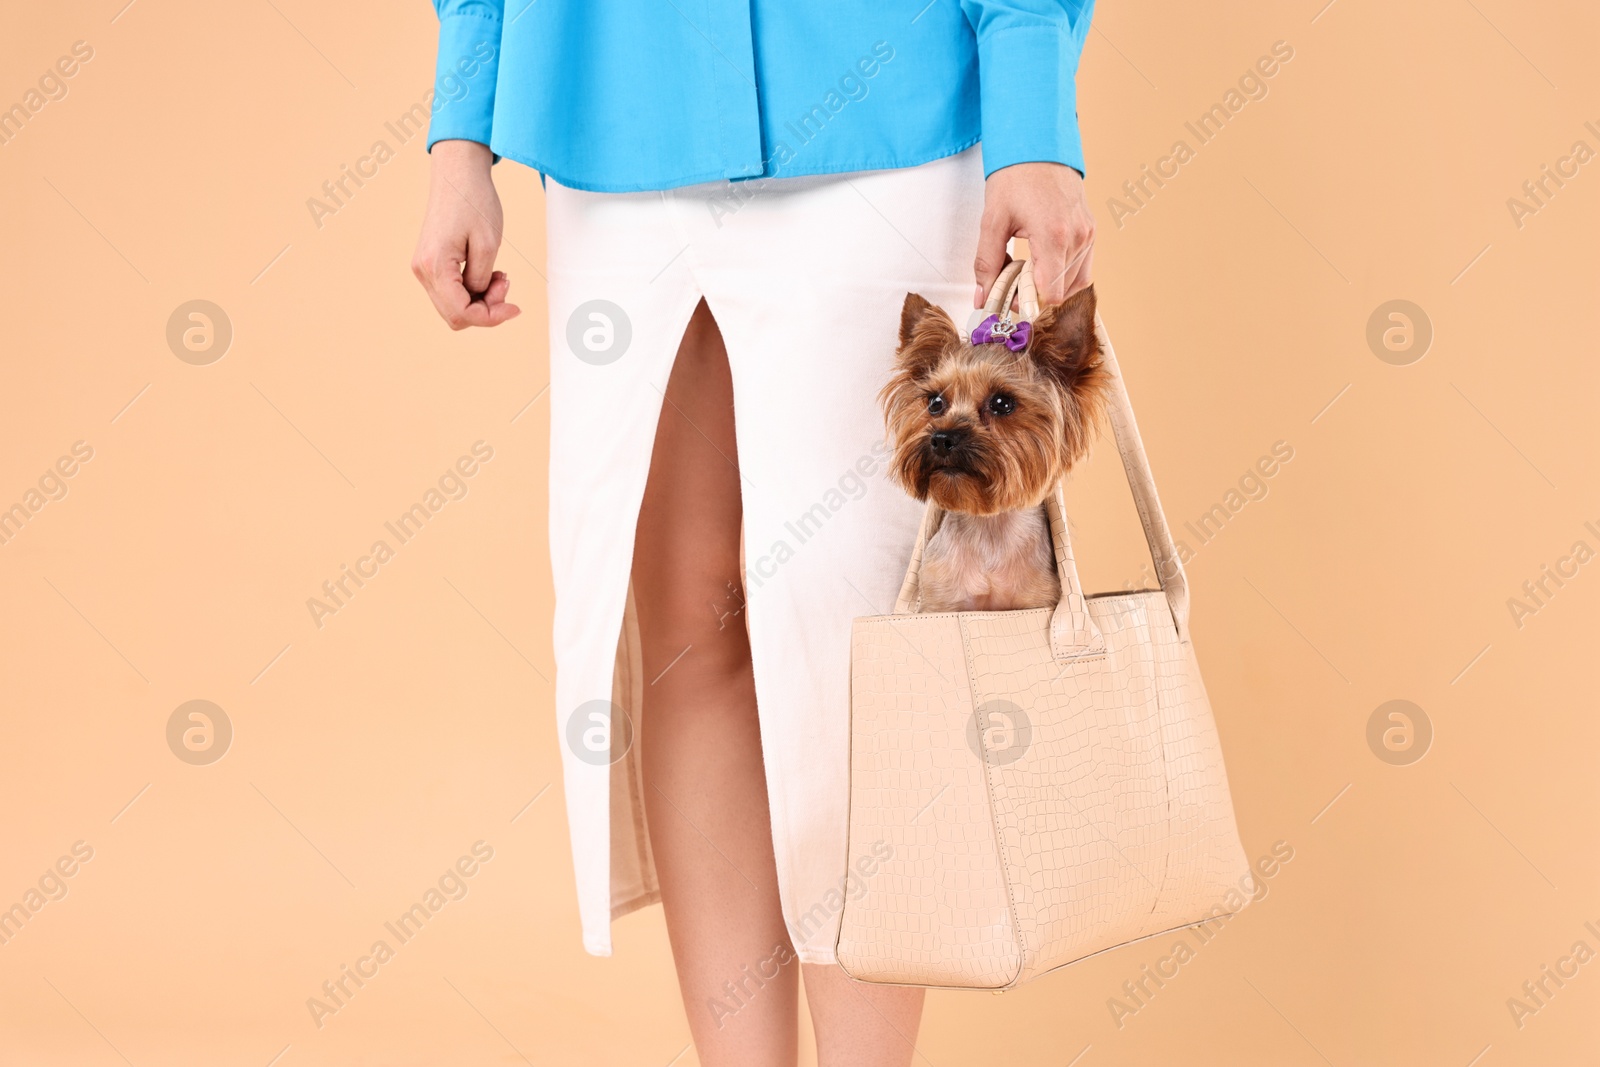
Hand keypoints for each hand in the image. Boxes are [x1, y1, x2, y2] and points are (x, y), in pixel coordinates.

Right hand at [412, 139, 520, 329]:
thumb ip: (482, 280)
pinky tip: (489, 273)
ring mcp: (423, 268)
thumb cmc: (474, 202)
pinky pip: (451, 291)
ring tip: (500, 276)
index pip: (461, 313)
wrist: (457, 174)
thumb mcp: (488, 244)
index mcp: (435, 265)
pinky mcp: (430, 263)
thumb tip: (478, 298)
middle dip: (486, 309)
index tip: (515, 308)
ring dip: (480, 299)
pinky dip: (473, 290)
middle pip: (455, 315)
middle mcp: (423, 270)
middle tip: (505, 283)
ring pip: (453, 306)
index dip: (491, 318)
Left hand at [974, 162, 1094, 307]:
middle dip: (1033, 295)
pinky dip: (1063, 276)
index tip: (1009, 296)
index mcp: (1053, 235)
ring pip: (1073, 285)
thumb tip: (982, 298)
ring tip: (1026, 268)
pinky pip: (1082, 270)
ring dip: (1049, 286)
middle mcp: (1077, 237)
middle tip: (1011, 281)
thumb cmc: (1015, 177)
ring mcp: (1088, 235)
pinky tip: (1043, 264)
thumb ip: (986, 263)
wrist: (1039, 146)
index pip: (1050, 294)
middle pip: (1060, 292)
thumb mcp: (992, 220)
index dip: (1028, 302)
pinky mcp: (1091, 232)